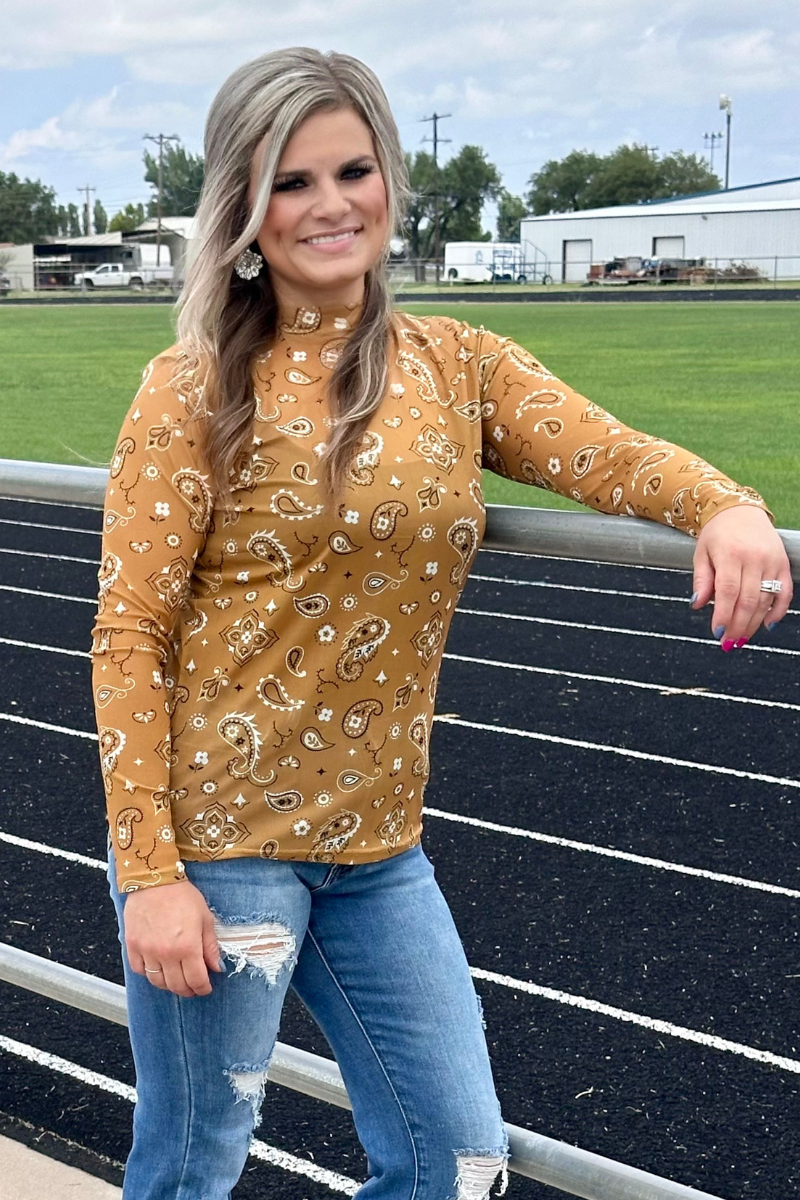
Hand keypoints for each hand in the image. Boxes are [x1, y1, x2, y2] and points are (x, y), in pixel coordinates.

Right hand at [124, 879, 223, 996]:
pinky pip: (139, 970)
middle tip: (193, 987)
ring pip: (157, 982)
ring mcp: (147, 951)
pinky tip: (157, 968)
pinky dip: (149, 974)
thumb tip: (216, 967)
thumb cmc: (182, 895)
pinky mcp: (132, 945)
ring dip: (169, 985)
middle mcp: (166, 953)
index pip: (196, 980)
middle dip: (188, 990)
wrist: (155, 879)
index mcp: (188, 947)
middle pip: (177, 985)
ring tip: (176, 980)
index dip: (203, 988)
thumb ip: (210, 946)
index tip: (206, 988)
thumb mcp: (205, 918)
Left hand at [691, 506, 792, 647]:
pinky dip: (778, 611)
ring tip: (741, 638)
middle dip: (738, 625)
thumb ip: (701, 580)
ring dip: (754, 623)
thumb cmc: (717, 534)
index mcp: (730, 554)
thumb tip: (696, 605)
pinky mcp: (783, 564)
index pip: (728, 591)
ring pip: (765, 600)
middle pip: (748, 600)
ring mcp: (772, 561)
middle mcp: (754, 558)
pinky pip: (785, 592)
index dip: (723, 615)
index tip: (716, 632)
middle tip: (728, 643)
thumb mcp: (701, 553)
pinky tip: (767, 625)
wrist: (741, 510)